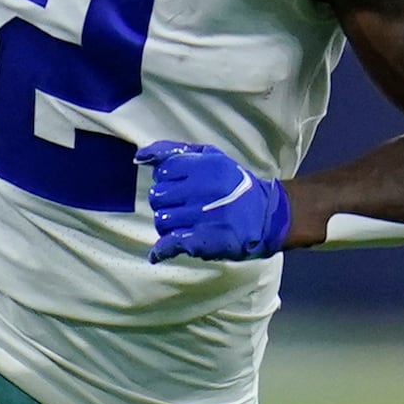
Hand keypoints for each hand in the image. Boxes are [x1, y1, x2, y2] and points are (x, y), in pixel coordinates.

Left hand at [138, 140, 292, 262]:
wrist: (265, 216)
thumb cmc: (234, 184)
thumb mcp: (212, 156)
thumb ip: (175, 151)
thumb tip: (139, 156)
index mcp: (203, 166)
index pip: (162, 171)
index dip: (167, 180)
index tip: (179, 186)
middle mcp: (202, 188)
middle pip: (158, 197)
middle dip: (165, 203)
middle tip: (182, 207)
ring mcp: (201, 215)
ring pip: (162, 221)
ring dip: (168, 225)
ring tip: (184, 224)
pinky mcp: (203, 240)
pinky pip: (169, 244)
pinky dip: (162, 250)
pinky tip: (159, 253)